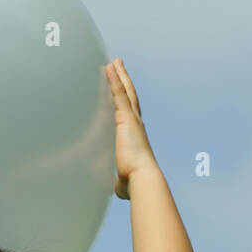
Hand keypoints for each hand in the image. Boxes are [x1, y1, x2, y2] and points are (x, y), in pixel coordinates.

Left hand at [105, 58, 156, 199]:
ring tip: (115, 61)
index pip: (128, 114)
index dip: (125, 101)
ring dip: (119, 75)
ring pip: (125, 91)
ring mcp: (131, 119)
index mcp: (133, 136)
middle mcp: (135, 124)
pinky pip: (119, 94)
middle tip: (119, 66)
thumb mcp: (120, 180)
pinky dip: (114, 80)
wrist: (141, 178)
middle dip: (124, 81)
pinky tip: (110, 67)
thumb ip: (117, 181)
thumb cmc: (133, 182)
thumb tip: (117, 189)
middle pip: (129, 96)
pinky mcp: (125, 117)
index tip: (122, 91)